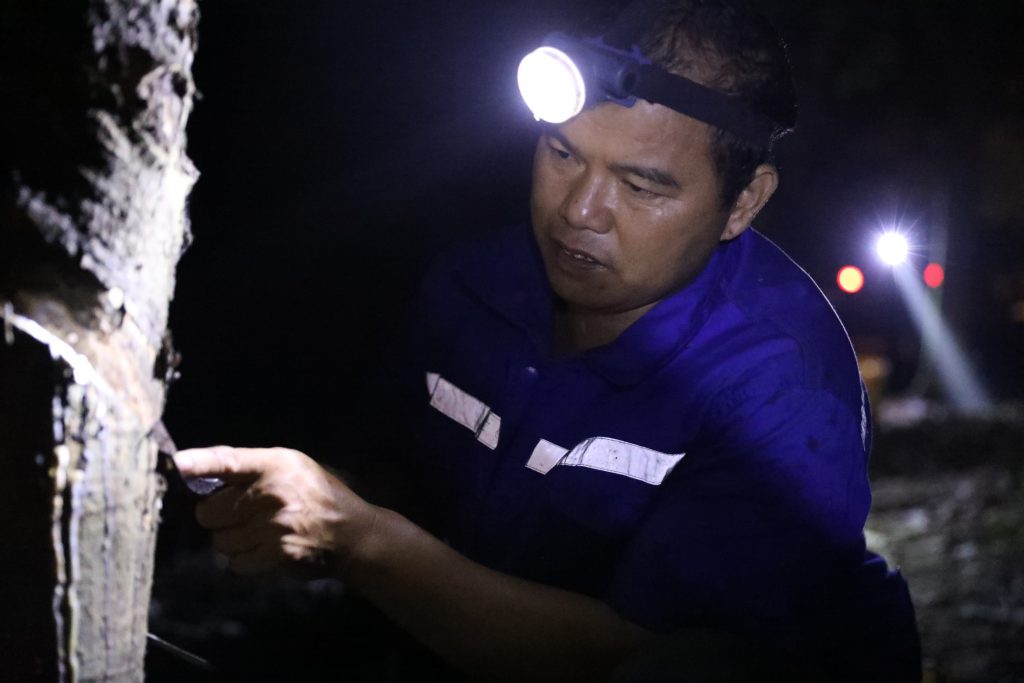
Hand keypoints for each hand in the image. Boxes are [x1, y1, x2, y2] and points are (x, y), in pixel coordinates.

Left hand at [174, 446, 376, 575]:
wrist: (353, 534)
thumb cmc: (315, 495)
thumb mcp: (291, 467)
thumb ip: (248, 468)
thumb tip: (195, 473)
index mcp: (275, 464)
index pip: (229, 461)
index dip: (202, 462)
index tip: (178, 463)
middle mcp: (272, 493)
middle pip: (208, 512)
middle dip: (218, 516)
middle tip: (241, 513)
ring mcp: (274, 527)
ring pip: (220, 541)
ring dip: (233, 540)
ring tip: (260, 532)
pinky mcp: (277, 555)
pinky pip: (237, 564)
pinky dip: (246, 560)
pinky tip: (267, 549)